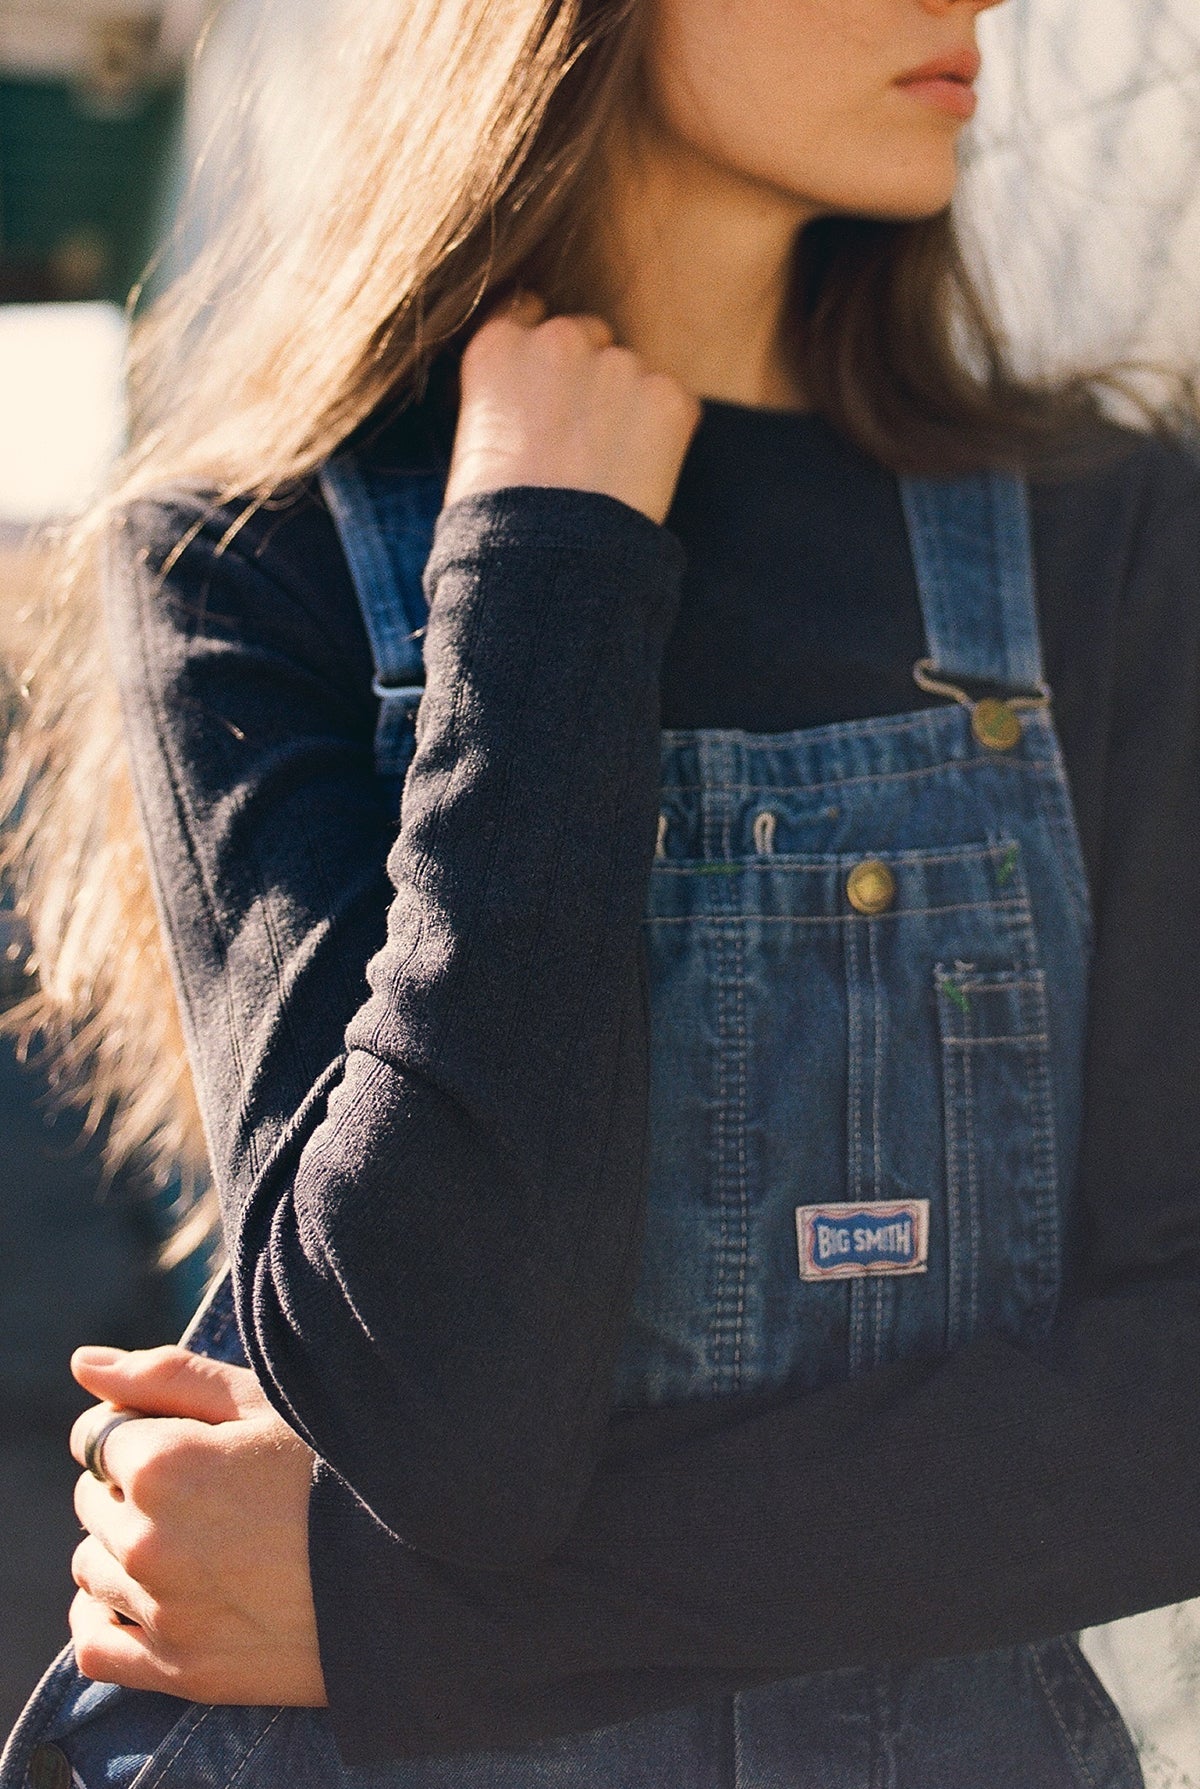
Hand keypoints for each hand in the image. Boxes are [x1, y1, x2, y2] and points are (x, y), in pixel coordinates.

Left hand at [68, 1344, 326, 1706]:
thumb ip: (164, 1375)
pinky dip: (108, 1620)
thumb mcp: (262, 1402)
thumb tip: (83, 1364)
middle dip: (132, 1486)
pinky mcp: (181, 1669)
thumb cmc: (339, 1468)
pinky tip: (154, 1598)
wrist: (410, 1570)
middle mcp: (146, 1541)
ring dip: (123, 1549)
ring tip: (198, 1541)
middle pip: (92, 1499)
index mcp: (161, 1464)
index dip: (141, 1429)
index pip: (96, 1436)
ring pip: (91, 1568)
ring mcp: (161, 1611)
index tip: (192, 1440)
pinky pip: (95, 1647)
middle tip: (209, 1488)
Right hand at [444, 292, 700, 524]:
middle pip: (588, 336)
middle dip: (589, 375)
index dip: (539, 353)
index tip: (544, 388)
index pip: (527, 312)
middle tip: (581, 441)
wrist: (544, 562)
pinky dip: (665, 435)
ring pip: (632, 373)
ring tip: (607, 471)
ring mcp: (618, 364)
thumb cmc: (495, 520)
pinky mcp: (668, 397)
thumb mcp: (476, 441)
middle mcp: (558, 338)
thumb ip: (510, 395)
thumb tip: (536, 401)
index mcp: (499, 344)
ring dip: (628, 407)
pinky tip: (637, 478)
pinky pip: (673, 404)